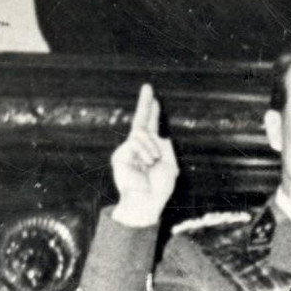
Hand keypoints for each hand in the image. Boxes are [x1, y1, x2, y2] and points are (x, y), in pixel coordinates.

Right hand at [111, 84, 178, 226]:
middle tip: (148, 88)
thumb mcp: (170, 167)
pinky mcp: (120, 157)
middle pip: (140, 121)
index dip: (151, 112)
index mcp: (150, 150)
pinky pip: (134, 143)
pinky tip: (147, 163)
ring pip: (140, 134)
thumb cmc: (159, 189)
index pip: (149, 126)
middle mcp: (137, 148)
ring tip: (153, 161)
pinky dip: (145, 152)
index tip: (154, 98)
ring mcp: (127, 152)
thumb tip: (160, 135)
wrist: (147, 203)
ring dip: (152, 148)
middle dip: (145, 104)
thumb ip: (167, 150)